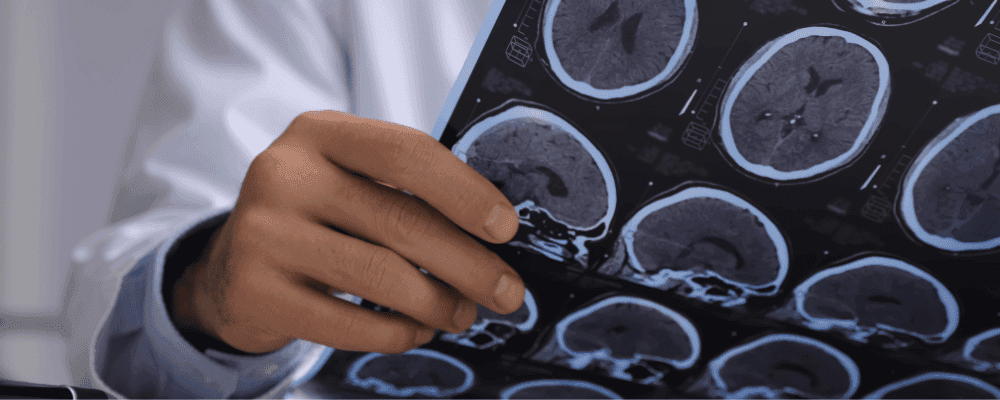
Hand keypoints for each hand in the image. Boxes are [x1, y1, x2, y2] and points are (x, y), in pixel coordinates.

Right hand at [170, 111, 524, 353]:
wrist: (232, 266)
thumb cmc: (316, 215)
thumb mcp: (348, 177)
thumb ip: (406, 187)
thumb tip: (493, 230)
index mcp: (319, 133)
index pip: (406, 152)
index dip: (465, 191)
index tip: (506, 228)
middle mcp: (284, 174)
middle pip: (402, 221)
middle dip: (470, 264)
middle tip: (507, 291)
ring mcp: (264, 234)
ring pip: (381, 277)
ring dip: (439, 303)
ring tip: (463, 313)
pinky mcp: (256, 292)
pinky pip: (349, 324)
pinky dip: (397, 332)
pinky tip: (417, 330)